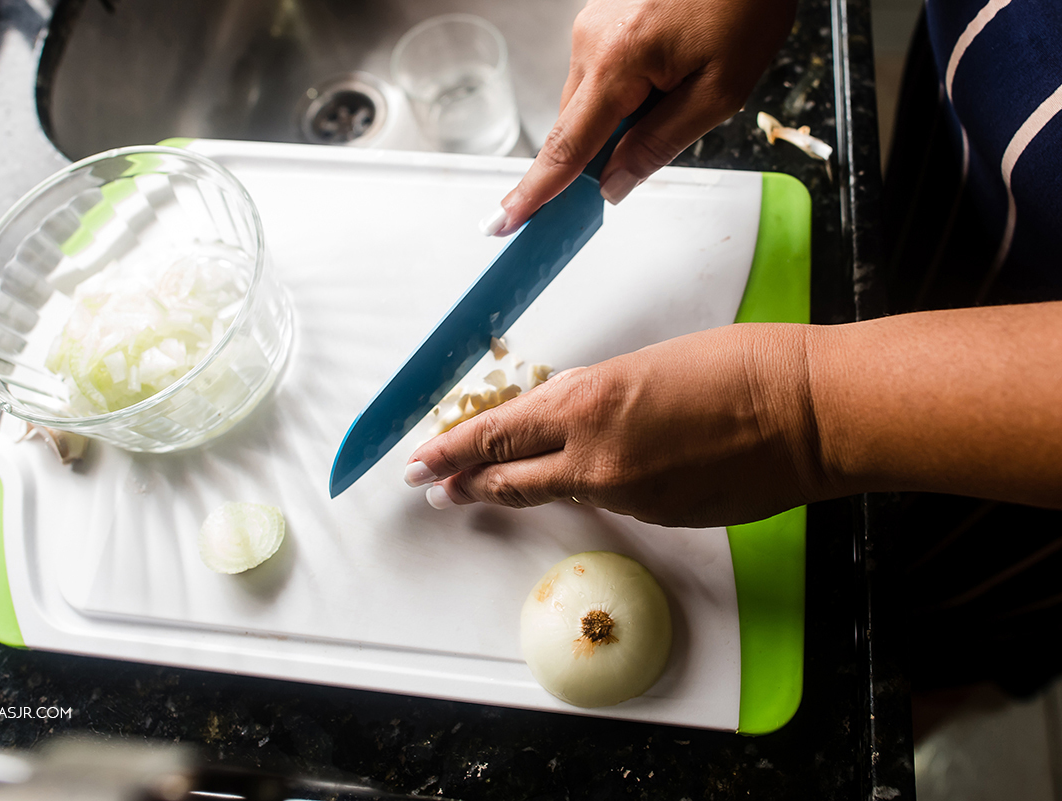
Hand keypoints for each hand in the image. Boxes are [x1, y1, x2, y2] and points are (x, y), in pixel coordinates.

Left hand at [405, 324, 823, 527]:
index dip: (450, 451)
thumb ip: (597, 401)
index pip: (495, 434)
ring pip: (560, 491)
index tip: (419, 461)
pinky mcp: (659, 519)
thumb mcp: (644, 366)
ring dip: (526, 486)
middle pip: (508, 479)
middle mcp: (595, 457)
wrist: (810, 413)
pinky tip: (607, 472)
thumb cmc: (741, 367)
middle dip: (465, 485)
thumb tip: (575, 423)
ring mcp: (627, 495)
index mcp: (587, 403)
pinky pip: (613, 500)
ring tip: (497, 485)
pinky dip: (597, 486)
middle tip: (434, 489)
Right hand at [480, 0, 796, 235]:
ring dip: (623, 117)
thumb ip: (660, 143)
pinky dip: (627, 90)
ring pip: (591, 100)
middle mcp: (592, 40)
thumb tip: (613, 186)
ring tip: (683, 87)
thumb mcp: (720, 90)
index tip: (504, 222)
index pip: (566, 146)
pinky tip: (671, 72)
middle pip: (576, 126)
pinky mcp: (605, 16)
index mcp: (618, 61)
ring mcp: (594, 24)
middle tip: (641, 162)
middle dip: (602, 152)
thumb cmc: (746, 1)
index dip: (536, 191)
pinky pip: (603, 72)